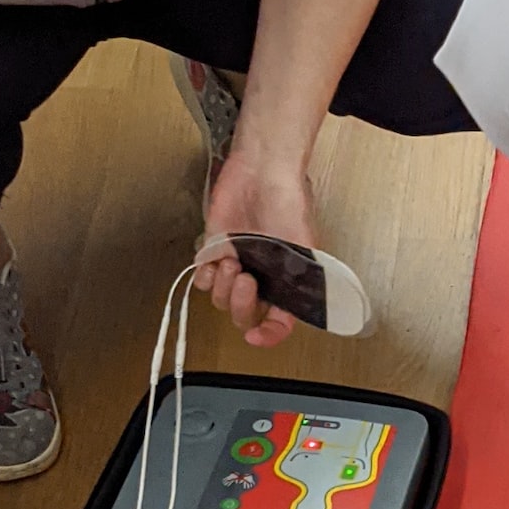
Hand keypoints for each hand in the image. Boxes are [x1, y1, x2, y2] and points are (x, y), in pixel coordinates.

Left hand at [197, 147, 318, 350]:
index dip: (269, 335)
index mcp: (286, 282)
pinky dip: (206, 275)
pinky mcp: (215, 251)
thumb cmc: (287, 201)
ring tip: (233, 258)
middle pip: (244, 315)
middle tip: (246, 279)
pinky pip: (203, 279)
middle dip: (241, 304)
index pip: (279, 322)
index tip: (256, 337)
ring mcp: (237, 266)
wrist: (261, 172)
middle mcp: (261, 278)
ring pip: (221, 300)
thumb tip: (293, 309)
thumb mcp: (305, 245)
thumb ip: (301, 278)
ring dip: (224, 285)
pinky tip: (217, 260)